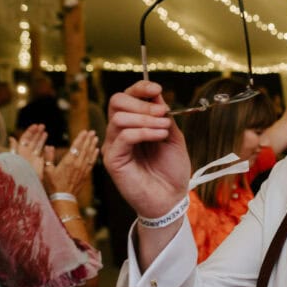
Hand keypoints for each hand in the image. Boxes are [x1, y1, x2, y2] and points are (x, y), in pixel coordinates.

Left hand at [9, 124, 48, 177]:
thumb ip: (13, 148)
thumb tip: (11, 137)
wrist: (25, 182)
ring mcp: (34, 158)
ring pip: (38, 145)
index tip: (36, 125)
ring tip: (45, 132)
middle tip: (42, 125)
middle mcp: (27, 153)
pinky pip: (43, 153)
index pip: (25, 138)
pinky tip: (48, 144)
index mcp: (20, 151)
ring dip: (41, 138)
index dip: (30, 132)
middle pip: (32, 140)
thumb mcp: (14, 158)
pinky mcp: (40, 163)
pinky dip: (46, 148)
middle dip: (37, 132)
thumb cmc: (18, 170)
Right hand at [44, 129, 98, 194]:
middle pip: (84, 149)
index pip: (76, 146)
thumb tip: (48, 146)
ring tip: (96, 138)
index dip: (81, 138)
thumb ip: (48, 157)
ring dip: (93, 145)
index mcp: (68, 162)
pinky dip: (94, 155)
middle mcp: (77, 164)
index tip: (85, 131)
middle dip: (89, 139)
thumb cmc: (53, 185)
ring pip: (89, 154)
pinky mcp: (86, 174)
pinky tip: (97, 150)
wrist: (63, 198)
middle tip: (92, 131)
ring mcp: (83, 169)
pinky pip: (91, 162)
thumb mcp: (47, 171)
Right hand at [103, 80, 189, 218]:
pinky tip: (159, 136)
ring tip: (165, 129)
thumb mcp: (173, 137)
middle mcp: (119, 132)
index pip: (126, 97)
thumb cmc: (172, 170)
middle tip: (163, 113)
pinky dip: (144, 132)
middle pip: (117, 101)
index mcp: (133, 124)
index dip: (140, 88)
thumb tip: (157, 94)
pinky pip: (123, 136)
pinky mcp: (113, 160)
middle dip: (142, 102)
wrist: (171, 198)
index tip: (157, 88)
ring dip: (146, 119)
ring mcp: (114, 145)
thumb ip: (164, 117)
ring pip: (119, 118)